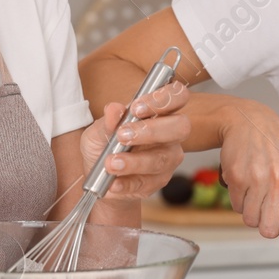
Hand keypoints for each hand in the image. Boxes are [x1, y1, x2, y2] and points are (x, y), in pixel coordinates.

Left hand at [82, 81, 191, 202]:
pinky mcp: (159, 181)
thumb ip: (107, 121)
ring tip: (111, 163)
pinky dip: (128, 183)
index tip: (136, 108)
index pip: (177, 95)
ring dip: (135, 161)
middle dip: (151, 130)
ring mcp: (168, 158)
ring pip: (162, 159)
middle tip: (123, 135)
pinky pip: (148, 182)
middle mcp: (170, 134)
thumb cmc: (104, 145)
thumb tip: (114, 109)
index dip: (163, 99)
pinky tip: (114, 182)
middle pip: (180, 126)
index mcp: (159, 112)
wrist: (99, 178)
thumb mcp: (98, 131)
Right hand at [215, 100, 278, 246]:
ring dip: (252, 212)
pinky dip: (240, 200)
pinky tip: (247, 184)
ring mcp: (257, 178)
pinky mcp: (237, 177)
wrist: (250, 122)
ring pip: (250, 221)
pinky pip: (236, 207)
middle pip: (270, 230)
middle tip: (269, 208)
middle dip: (267, 224)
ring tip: (257, 192)